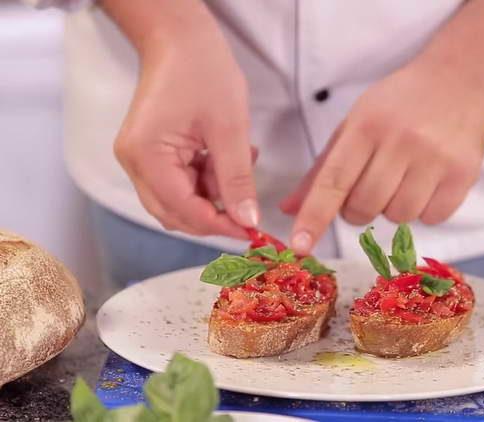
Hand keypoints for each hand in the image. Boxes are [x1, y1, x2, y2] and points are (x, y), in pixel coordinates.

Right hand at [104, 0, 258, 237]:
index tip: (252, 231)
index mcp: (146, 156)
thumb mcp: (229, 129)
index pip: (183, 210)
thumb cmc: (203, 73)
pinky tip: (228, 158)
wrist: (181, 40)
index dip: (219, 225)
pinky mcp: (152, 153)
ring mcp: (140, 159)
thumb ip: (236, 179)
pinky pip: (180, 182)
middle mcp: (134, 163)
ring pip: (179, 200)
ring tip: (242, 165)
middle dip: (215, 215)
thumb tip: (248, 220)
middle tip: (250, 209)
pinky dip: (207, 179)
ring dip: (214, 194)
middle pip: (175, 213)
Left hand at [280, 60, 483, 252]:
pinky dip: (424, 210)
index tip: (300, 245)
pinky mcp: (464, 174)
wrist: (461, 80)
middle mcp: (401, 141)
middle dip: (359, 208)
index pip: (333, 180)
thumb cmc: (399, 105)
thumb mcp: (356, 124)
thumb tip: (289, 209)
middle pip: (365, 207)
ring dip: (394, 208)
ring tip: (403, 178)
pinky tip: (427, 183)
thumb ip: (323, 169)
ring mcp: (435, 158)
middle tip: (371, 185)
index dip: (314, 216)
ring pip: (398, 217)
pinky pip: (432, 218)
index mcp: (367, 126)